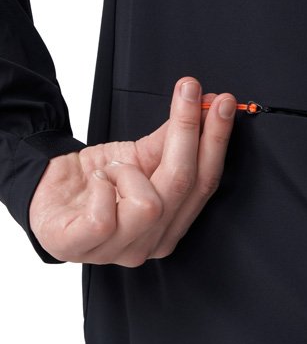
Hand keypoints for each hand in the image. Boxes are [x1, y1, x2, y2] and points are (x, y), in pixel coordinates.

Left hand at [28, 77, 236, 264]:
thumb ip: (173, 140)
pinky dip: (101, 187)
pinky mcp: (79, 247)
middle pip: (182, 186)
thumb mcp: (139, 156)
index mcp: (171, 226)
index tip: (222, 104)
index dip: (216, 141)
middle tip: (189, 91)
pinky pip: (103, 217)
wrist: (47, 192)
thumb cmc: (95, 181)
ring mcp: (115, 252)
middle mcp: (150, 244)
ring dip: (128, 171)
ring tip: (112, 167)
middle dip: (189, 132)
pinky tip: (97, 181)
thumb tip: (205, 107)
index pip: (205, 183)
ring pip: (148, 205)